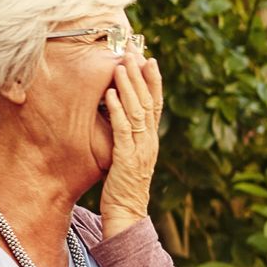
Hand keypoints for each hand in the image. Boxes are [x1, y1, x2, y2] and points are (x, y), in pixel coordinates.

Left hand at [99, 46, 163, 238]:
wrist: (127, 215)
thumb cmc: (123, 188)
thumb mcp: (128, 158)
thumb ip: (128, 139)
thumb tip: (119, 118)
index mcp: (151, 140)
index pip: (156, 104)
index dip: (154, 81)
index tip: (150, 60)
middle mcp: (150, 141)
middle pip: (148, 102)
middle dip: (141, 75)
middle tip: (134, 52)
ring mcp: (140, 149)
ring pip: (137, 111)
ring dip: (128, 86)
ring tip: (121, 65)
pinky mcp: (126, 158)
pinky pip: (122, 129)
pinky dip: (116, 110)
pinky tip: (109, 94)